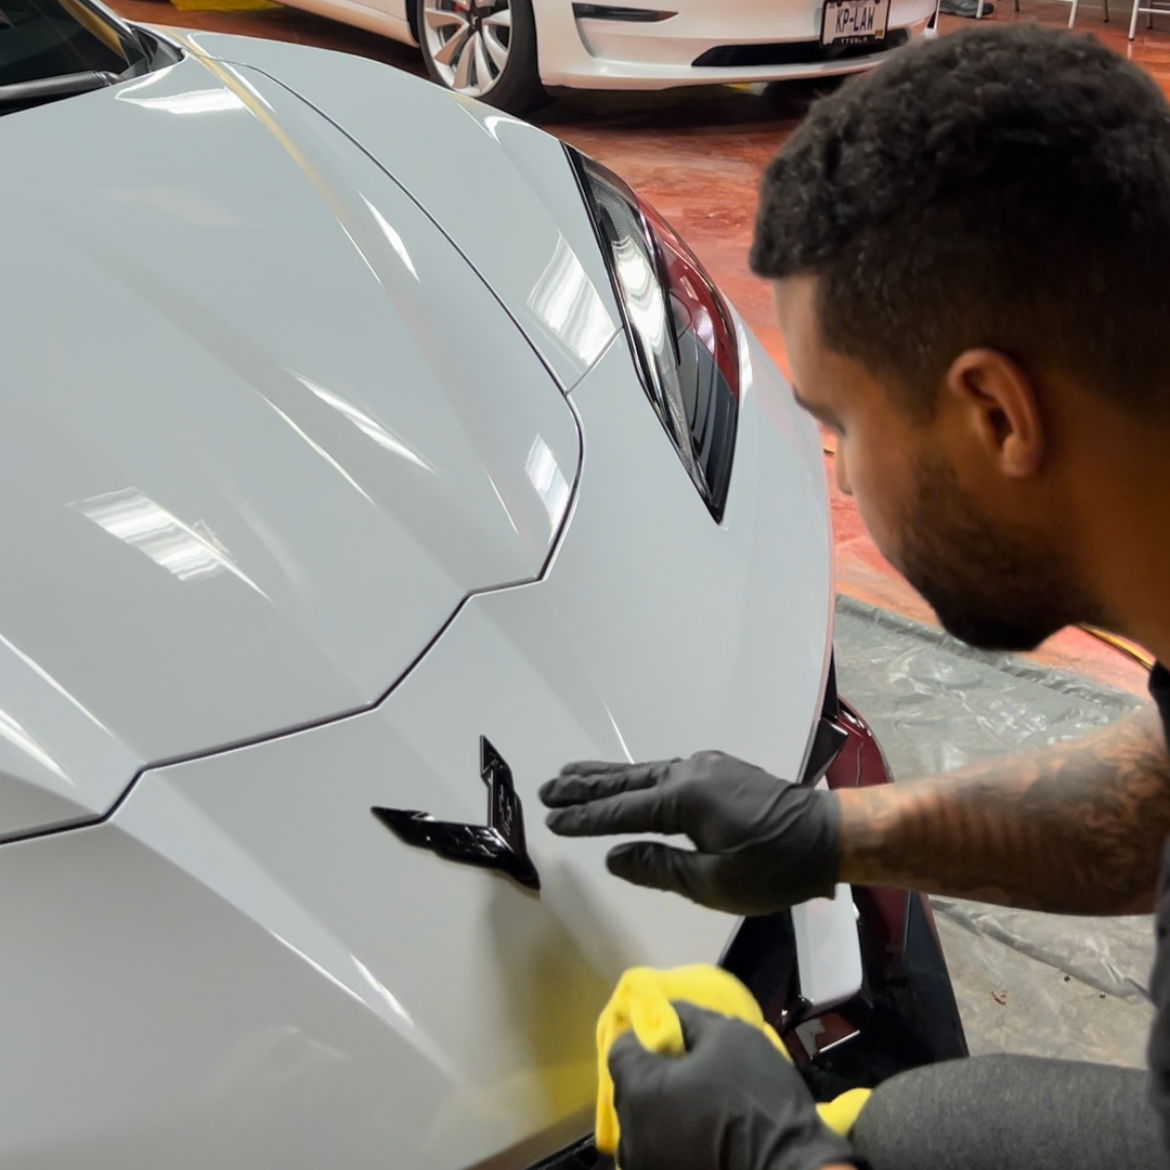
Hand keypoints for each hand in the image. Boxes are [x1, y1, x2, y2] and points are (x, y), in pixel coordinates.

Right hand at [539, 752, 839, 914]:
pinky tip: (626, 783)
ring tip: (570, 776)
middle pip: (627, 781)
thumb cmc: (774, 868)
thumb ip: (659, 866)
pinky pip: (663, 773)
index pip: (623, 810)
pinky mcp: (718, 772)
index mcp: (685, 799)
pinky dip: (635, 778)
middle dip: (585, 787)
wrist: (829, 837)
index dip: (585, 819)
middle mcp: (690, 773)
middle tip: (547, 789)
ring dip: (606, 778)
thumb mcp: (714, 882)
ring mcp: (705, 768)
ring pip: (644, 772)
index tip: (552, 820)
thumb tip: (615, 856)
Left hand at [609, 1004, 852, 1169]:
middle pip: (630, 1088)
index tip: (675, 1038)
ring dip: (662, 1109)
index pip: (621, 1049)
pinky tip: (704, 1132)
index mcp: (639, 1091)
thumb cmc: (755, 1098)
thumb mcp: (728, 1035)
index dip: (647, 1037)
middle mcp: (630, 1134)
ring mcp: (645, 1165)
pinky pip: (658, 1150)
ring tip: (700, 1105)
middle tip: (693, 1070)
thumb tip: (670, 1014)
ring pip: (643, 1123)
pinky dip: (673, 1138)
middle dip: (655, 1074)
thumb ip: (689, 1017)